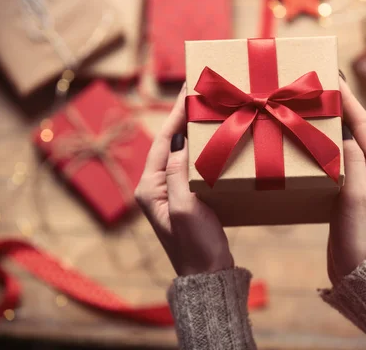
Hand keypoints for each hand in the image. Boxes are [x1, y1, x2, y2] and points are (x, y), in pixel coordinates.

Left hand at [135, 85, 233, 275]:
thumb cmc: (194, 244)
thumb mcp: (183, 206)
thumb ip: (178, 172)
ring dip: (194, 133)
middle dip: (183, 120)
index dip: (174, 116)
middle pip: (169, 144)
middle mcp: (157, 187)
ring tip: (208, 112)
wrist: (208, 274)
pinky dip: (203, 150)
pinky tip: (216, 140)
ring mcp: (172, 192)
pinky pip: (193, 165)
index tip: (187, 92)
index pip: (161, 142)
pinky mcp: (189, 197)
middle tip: (199, 95)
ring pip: (182, 153)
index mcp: (149, 187)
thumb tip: (177, 140)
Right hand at [327, 76, 365, 285]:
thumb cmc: (362, 241)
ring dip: (327, 127)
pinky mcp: (345, 193)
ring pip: (342, 146)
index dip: (350, 102)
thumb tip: (347, 134)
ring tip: (309, 108)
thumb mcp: (357, 201)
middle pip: (355, 132)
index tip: (336, 80)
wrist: (359, 275)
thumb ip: (353, 165)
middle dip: (338, 110)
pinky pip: (332, 163)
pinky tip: (306, 142)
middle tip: (318, 89)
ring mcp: (360, 182)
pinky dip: (320, 149)